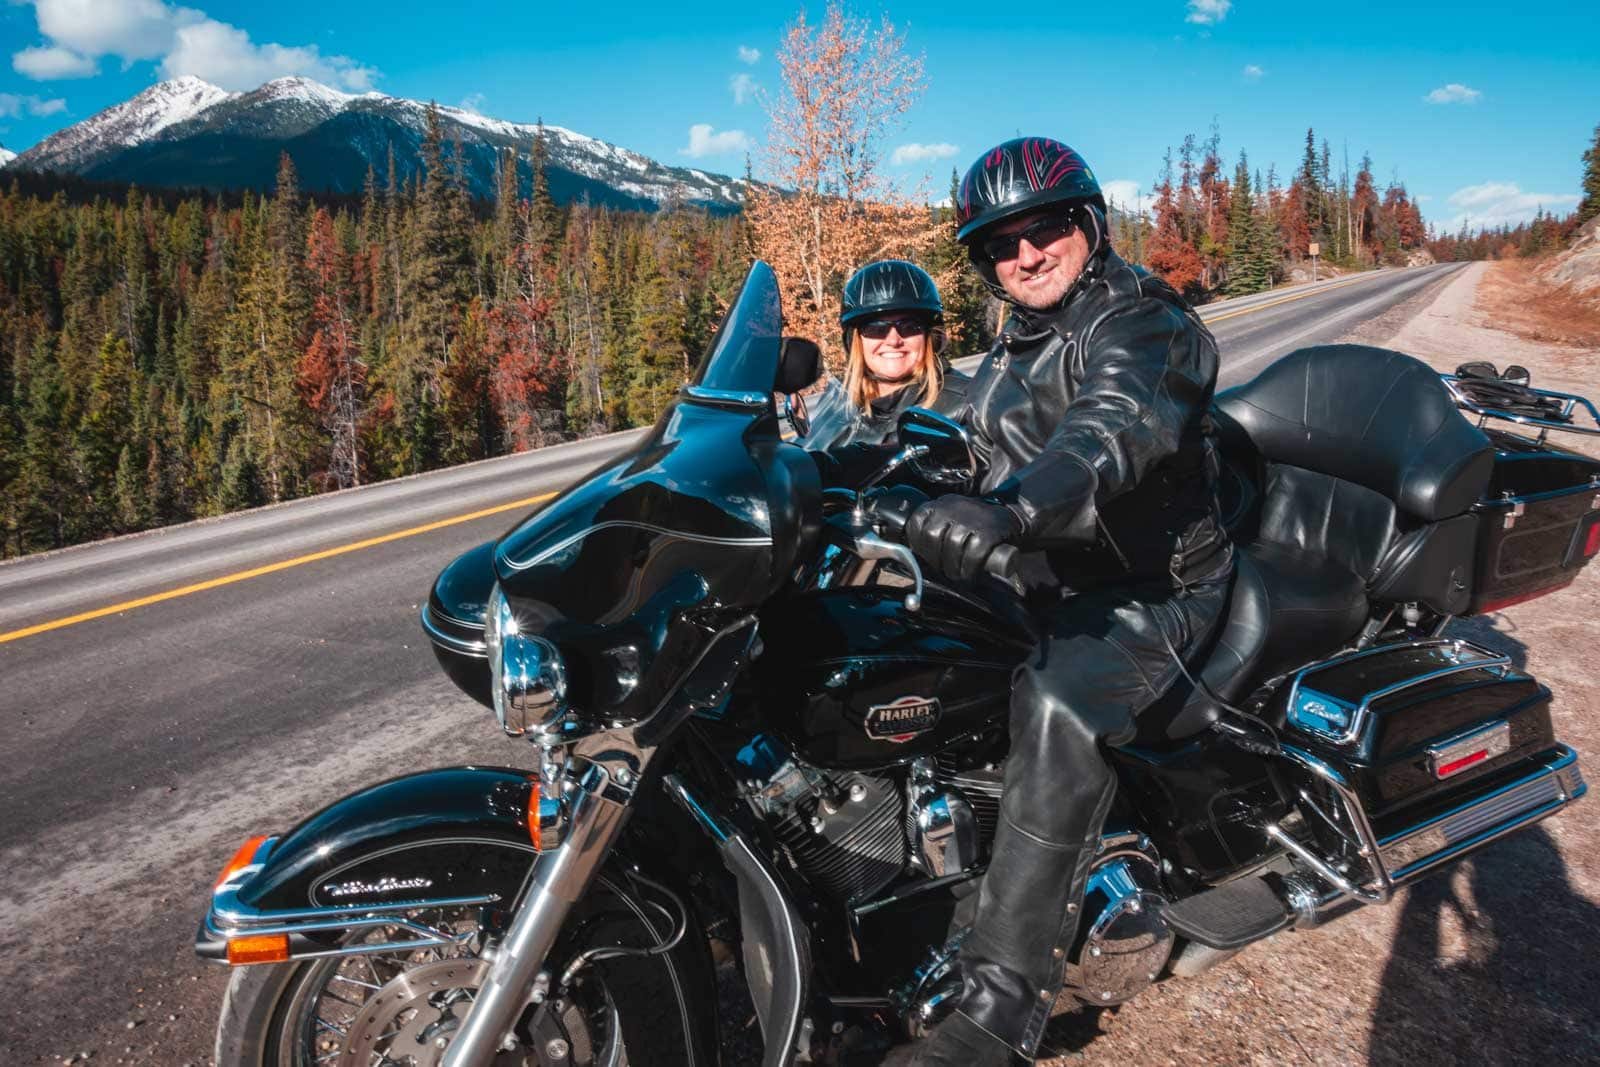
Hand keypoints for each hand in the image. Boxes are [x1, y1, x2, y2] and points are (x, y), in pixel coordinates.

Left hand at [905, 496, 1020, 581]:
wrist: (1011, 519)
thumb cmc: (974, 528)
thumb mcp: (951, 522)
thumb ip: (933, 532)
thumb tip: (911, 559)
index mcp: (940, 505)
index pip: (917, 523)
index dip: (919, 546)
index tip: (927, 559)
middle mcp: (953, 507)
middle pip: (932, 536)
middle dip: (936, 560)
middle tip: (945, 571)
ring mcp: (972, 517)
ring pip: (953, 545)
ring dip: (954, 567)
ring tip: (959, 575)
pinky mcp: (989, 530)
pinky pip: (974, 553)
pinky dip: (971, 568)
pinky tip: (971, 573)